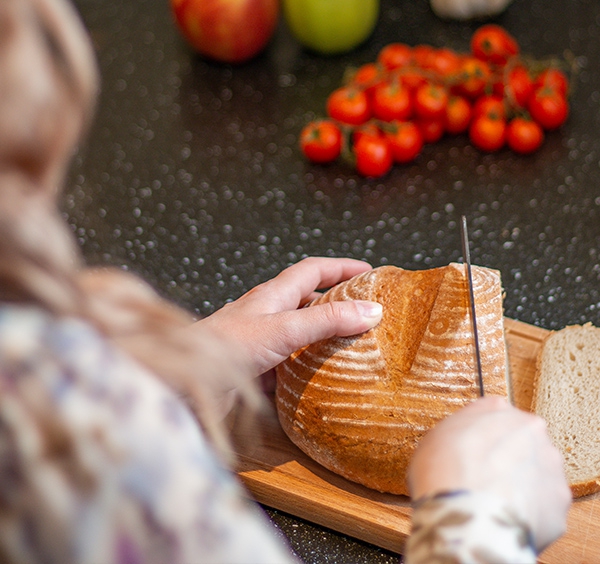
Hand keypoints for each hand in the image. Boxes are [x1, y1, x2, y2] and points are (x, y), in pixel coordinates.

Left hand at [193, 256, 381, 409]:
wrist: (184, 382)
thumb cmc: (225, 347)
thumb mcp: (284, 329)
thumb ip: (326, 320)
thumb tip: (371, 309)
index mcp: (273, 294)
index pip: (314, 270)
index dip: (342, 267)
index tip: (370, 271)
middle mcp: (266, 313)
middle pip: (308, 300)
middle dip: (337, 303)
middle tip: (367, 314)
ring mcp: (259, 342)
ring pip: (298, 335)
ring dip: (322, 339)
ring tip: (352, 351)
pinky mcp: (253, 370)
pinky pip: (287, 366)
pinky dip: (305, 371)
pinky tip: (319, 384)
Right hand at [408, 396, 570, 550]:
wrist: (467, 513)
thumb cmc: (444, 474)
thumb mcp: (436, 438)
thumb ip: (458, 433)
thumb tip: (461, 446)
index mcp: (497, 408)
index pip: (495, 418)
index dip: (484, 441)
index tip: (477, 457)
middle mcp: (530, 428)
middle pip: (522, 443)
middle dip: (511, 461)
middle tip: (489, 482)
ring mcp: (549, 462)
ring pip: (538, 473)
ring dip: (524, 486)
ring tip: (499, 505)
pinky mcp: (560, 497)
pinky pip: (547, 505)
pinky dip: (533, 513)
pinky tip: (510, 518)